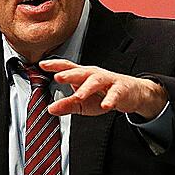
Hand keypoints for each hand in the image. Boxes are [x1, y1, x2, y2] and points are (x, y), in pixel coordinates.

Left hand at [41, 59, 167, 119]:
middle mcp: (93, 74)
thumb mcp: (82, 102)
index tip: (41, 65)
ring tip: (78, 96)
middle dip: (68, 74)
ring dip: (87, 88)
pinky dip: (110, 99)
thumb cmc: (103, 94)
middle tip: (57, 77)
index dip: (54, 65)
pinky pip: (115, 94)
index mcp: (82, 75)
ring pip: (96, 81)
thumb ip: (67, 104)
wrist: (132, 93)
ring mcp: (108, 80)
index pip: (67, 67)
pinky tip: (106, 106)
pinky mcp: (121, 89)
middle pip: (80, 72)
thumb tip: (50, 109)